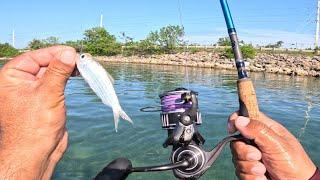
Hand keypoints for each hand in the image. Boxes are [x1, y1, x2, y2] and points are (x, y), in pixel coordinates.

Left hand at [0, 46, 77, 178]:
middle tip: (81, 59)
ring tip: (83, 67)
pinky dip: (67, 79)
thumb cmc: (35, 124)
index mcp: (12, 77)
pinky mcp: (45, 100)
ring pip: (52, 74)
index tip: (72, 51)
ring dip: (67, 70)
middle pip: (44, 64)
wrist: (36, 153)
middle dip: (63, 61)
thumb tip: (68, 52)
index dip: (54, 53)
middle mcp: (20, 82)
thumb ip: (58, 70)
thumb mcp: (48, 93)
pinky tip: (78, 76)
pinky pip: (56, 84)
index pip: (34, 57)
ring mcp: (33, 91)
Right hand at [228, 112, 315, 179]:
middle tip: (258, 156)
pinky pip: (240, 172)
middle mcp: (255, 141)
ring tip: (264, 170)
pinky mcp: (249, 171)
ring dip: (249, 167)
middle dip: (245, 152)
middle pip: (235, 141)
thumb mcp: (277, 143)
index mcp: (263, 129)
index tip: (232, 128)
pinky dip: (251, 177)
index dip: (235, 121)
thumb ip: (257, 130)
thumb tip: (239, 120)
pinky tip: (262, 177)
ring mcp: (250, 157)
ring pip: (236, 158)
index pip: (244, 118)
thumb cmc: (293, 162)